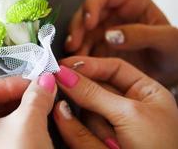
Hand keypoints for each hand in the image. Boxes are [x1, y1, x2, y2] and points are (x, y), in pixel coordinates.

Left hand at [0, 75, 55, 148]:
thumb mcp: (29, 123)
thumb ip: (37, 97)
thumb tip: (45, 82)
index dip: (8, 84)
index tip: (31, 85)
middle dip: (16, 100)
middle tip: (37, 97)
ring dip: (16, 116)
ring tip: (38, 114)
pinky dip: (12, 133)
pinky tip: (30, 134)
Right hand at [54, 56, 177, 148]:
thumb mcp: (129, 114)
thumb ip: (94, 93)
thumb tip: (66, 76)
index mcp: (145, 92)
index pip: (114, 68)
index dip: (89, 65)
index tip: (65, 65)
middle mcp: (129, 106)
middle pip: (96, 90)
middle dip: (84, 93)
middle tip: (61, 83)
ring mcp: (114, 125)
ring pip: (87, 112)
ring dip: (91, 122)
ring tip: (110, 140)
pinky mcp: (101, 141)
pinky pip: (82, 130)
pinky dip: (81, 133)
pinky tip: (96, 139)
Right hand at [65, 0, 177, 85]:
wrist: (171, 71)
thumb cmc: (174, 50)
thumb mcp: (168, 40)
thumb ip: (143, 35)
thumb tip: (111, 35)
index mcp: (131, 2)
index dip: (91, 5)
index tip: (89, 23)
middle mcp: (113, 14)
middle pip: (86, 13)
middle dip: (77, 29)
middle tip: (73, 45)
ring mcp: (104, 31)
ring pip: (81, 32)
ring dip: (75, 44)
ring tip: (74, 59)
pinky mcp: (99, 48)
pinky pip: (83, 49)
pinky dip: (78, 57)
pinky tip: (78, 66)